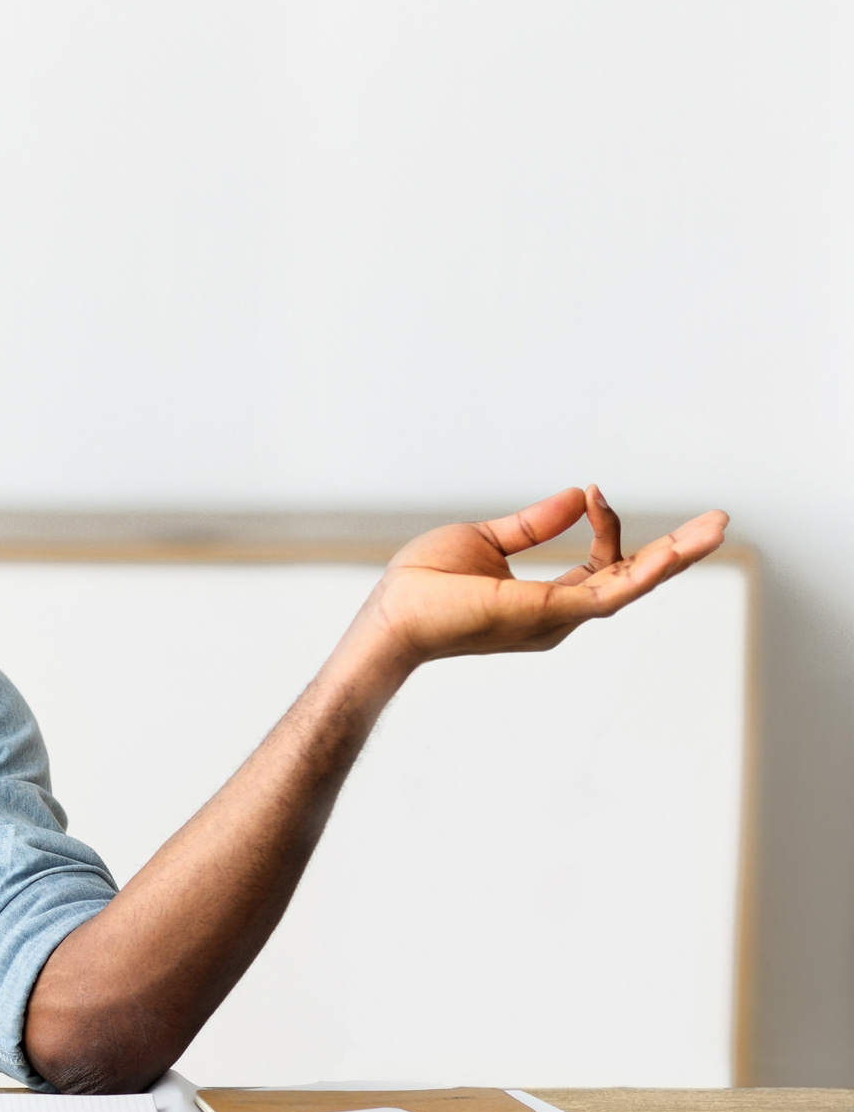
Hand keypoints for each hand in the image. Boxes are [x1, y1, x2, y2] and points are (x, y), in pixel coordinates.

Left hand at [352, 486, 728, 670]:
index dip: (607, 528)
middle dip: (677, 553)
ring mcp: (556, 619)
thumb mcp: (486, 541)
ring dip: (675, 558)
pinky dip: (642, 570)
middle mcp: (559, 617)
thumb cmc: (423, 586)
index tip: (595, 492)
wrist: (391, 615)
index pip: (601, 565)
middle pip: (633, 582)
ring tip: (716, 529)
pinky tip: (673, 550)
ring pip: (631, 587)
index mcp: (547, 601)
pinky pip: (608, 592)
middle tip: (719, 522)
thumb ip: (535, 525)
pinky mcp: (547, 614)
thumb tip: (579, 495)